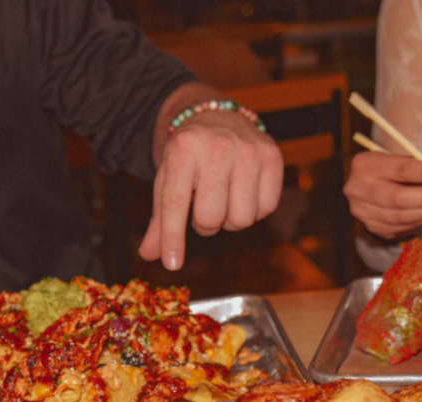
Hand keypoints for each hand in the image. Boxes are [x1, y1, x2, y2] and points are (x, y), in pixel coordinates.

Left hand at [139, 106, 282, 269]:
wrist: (218, 119)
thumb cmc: (189, 157)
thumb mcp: (168, 179)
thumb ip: (160, 220)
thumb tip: (149, 255)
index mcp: (183, 149)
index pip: (175, 203)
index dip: (173, 238)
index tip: (172, 264)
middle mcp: (217, 147)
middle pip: (211, 218)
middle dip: (204, 224)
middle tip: (202, 209)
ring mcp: (248, 150)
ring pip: (241, 219)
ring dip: (230, 220)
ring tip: (223, 200)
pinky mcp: (272, 156)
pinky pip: (266, 209)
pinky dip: (254, 211)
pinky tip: (243, 193)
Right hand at [344, 151, 421, 238]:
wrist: (375, 183)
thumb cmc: (396, 168)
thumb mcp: (407, 158)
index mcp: (365, 164)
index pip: (400, 169)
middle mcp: (357, 189)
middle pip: (400, 199)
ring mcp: (362, 212)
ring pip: (403, 217)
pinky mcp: (372, 227)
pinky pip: (403, 227)